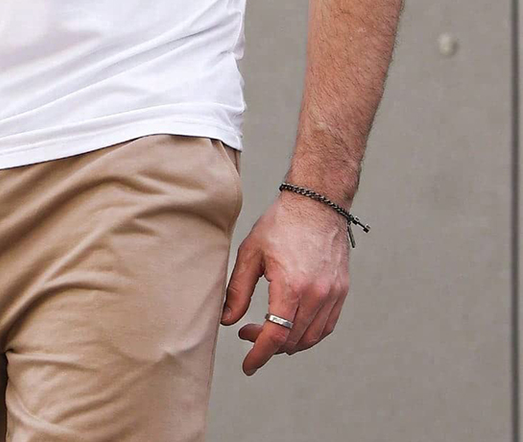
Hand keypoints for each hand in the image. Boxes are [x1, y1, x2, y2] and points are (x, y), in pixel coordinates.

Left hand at [220, 190, 350, 375]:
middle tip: (247, 331)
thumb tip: (228, 319)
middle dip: (268, 345)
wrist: (316, 203)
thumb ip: (238, 290)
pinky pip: (326, 326)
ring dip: (288, 343)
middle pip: (293, 341)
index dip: (259, 355)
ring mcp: (333, 294)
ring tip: (267, 329)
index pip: (276, 336)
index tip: (248, 366)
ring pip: (311, 338)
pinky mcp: (341, 291)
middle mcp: (317, 295)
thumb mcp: (250, 253)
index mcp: (291, 286)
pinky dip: (308, 334)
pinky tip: (291, 324)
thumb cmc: (280, 224)